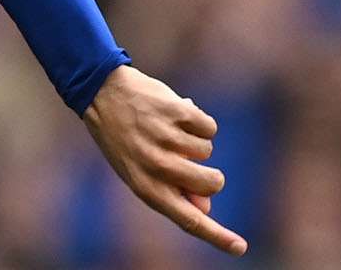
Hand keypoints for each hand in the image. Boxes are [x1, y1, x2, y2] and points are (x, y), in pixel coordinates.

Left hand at [83, 65, 247, 256]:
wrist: (100, 91)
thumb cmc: (123, 137)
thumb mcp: (137, 169)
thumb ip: (171, 190)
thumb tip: (205, 209)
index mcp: (145, 186)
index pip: (188, 219)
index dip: (217, 236)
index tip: (240, 248)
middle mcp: (155, 165)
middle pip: (211, 183)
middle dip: (210, 174)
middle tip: (190, 161)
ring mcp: (165, 137)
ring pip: (208, 150)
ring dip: (194, 141)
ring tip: (166, 129)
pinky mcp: (176, 111)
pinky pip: (209, 126)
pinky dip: (197, 120)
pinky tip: (174, 114)